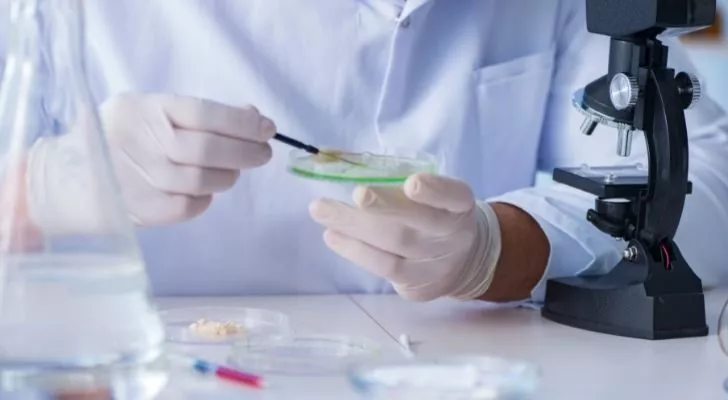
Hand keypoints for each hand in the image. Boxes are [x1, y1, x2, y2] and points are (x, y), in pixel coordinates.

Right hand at [101, 94, 275, 224]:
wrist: (65, 179)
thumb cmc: (119, 140)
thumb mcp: (148, 113)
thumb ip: (196, 115)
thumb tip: (252, 116)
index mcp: (143, 109)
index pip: (204, 113)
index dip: (243, 121)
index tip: (267, 128)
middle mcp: (138, 141)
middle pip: (208, 149)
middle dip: (247, 152)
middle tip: (263, 154)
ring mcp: (137, 177)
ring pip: (203, 180)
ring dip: (228, 176)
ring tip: (230, 171)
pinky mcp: (139, 209)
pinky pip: (190, 206)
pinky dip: (206, 199)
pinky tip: (204, 191)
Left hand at [309, 173, 501, 300]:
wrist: (463, 260)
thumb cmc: (435, 213)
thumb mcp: (433, 194)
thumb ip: (402, 182)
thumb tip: (344, 162)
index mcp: (460, 205)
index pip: (453, 196)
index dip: (434, 190)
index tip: (412, 183)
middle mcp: (454, 236)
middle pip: (419, 223)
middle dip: (384, 208)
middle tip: (356, 193)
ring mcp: (436, 265)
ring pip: (395, 247)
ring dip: (355, 228)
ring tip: (321, 210)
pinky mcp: (418, 285)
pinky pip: (385, 268)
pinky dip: (356, 251)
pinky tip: (333, 236)